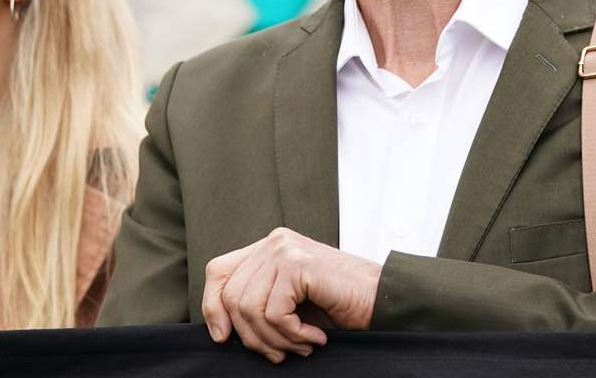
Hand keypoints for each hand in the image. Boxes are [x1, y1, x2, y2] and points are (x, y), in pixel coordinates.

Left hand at [202, 228, 380, 363]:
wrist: (382, 301)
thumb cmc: (339, 306)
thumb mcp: (289, 302)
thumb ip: (258, 300)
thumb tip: (220, 328)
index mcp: (268, 248)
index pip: (218, 271)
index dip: (212, 306)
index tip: (223, 337)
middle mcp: (274, 242)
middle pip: (231, 296)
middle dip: (252, 336)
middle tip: (281, 352)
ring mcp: (285, 250)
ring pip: (249, 308)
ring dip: (275, 339)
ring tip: (301, 346)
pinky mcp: (299, 265)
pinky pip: (275, 313)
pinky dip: (293, 336)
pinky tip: (315, 339)